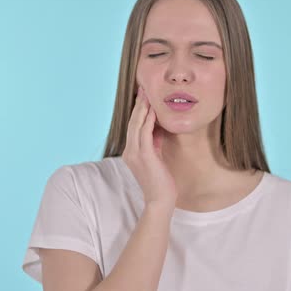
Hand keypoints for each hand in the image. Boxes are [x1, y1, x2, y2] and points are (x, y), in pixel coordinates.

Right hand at [121, 86, 177, 210]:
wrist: (160, 200)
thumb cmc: (161, 181)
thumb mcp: (156, 157)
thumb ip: (155, 143)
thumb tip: (159, 128)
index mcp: (131, 151)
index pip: (133, 126)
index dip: (138, 110)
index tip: (144, 97)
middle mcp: (129, 151)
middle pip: (132, 122)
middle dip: (139, 105)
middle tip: (144, 89)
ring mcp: (135, 154)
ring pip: (137, 125)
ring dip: (142, 108)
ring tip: (147, 94)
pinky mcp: (144, 156)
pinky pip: (144, 133)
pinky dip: (148, 120)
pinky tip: (153, 110)